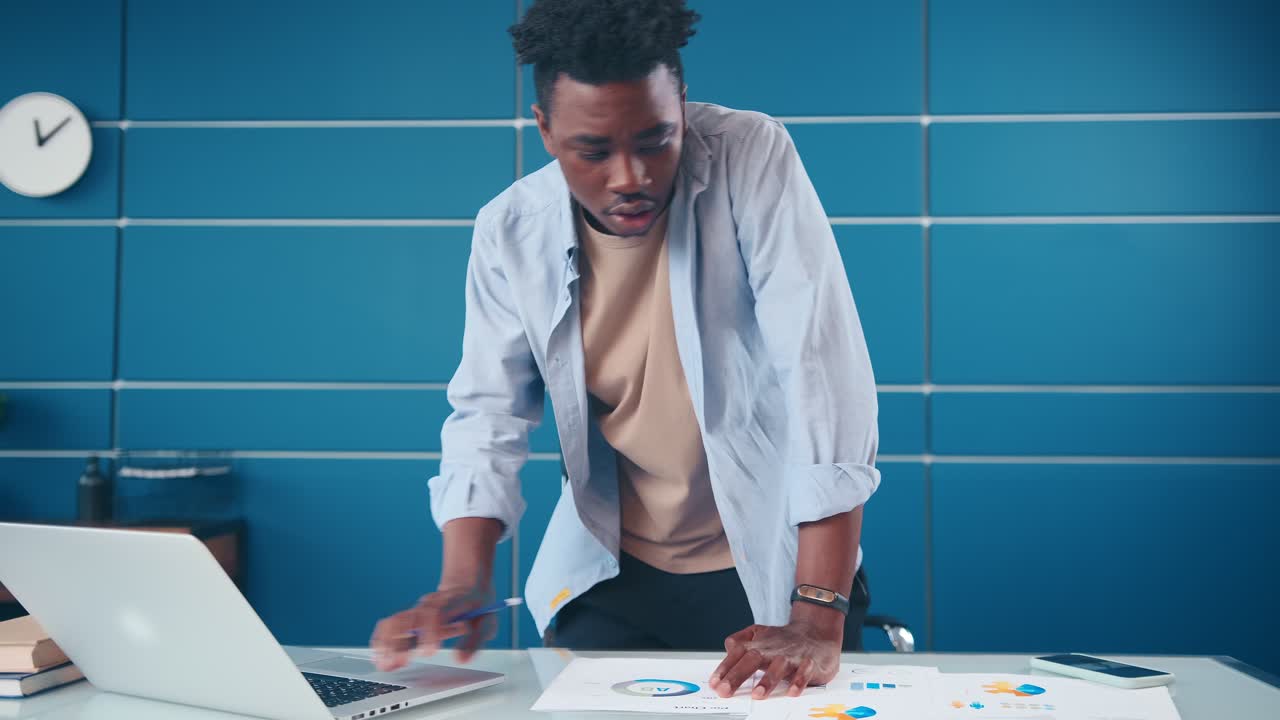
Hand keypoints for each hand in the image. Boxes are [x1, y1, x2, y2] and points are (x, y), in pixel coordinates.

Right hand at [370, 584, 494, 669]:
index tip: (429, 652)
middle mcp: (430, 604)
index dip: (430, 632)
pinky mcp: (411, 617)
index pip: (435, 613)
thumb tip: (461, 658)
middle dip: (400, 642)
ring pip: (396, 621)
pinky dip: (383, 639)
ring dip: (387, 642)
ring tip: (384, 663)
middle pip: (409, 619)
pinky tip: (380, 655)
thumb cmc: (478, 605)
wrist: (468, 584)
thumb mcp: (487, 621)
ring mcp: (418, 609)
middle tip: (397, 662)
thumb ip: (475, 640)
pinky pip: (391, 624)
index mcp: (451, 603)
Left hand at [709, 605, 843, 698]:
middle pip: (753, 659)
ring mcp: (792, 655)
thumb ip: (740, 640)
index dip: (724, 668)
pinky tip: (792, 691)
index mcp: (758, 645)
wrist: (816, 630)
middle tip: (725, 690)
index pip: (737, 654)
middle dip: (737, 675)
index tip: (714, 683)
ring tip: (758, 694)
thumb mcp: (759, 633)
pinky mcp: (810, 662)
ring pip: (779, 666)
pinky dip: (799, 681)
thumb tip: (727, 648)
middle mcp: (773, 649)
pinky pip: (805, 671)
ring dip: (768, 680)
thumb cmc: (783, 639)